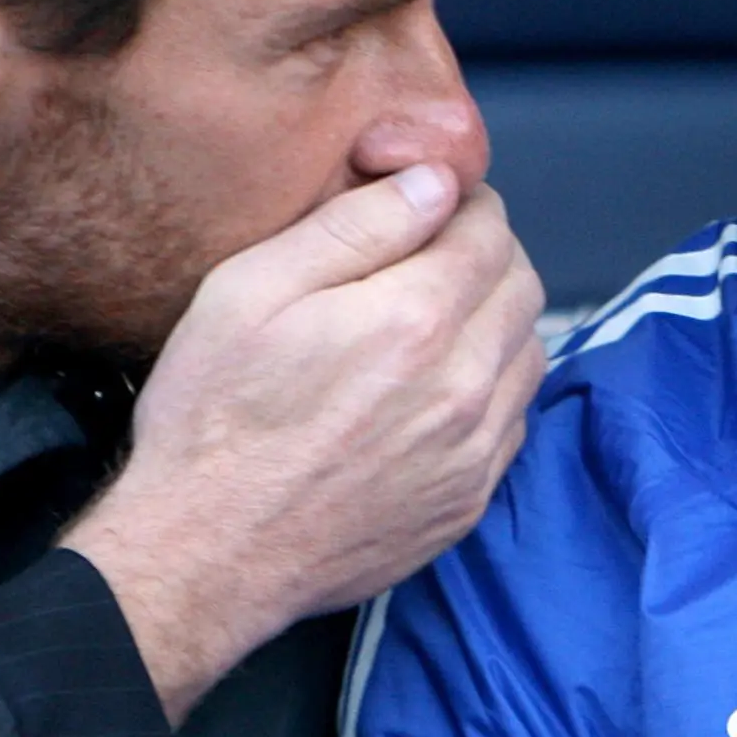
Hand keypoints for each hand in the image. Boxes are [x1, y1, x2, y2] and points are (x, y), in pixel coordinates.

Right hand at [61, 163, 544, 720]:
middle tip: (432, 255)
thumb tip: (432, 183)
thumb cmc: (212, 419)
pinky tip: (433, 390)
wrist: (207, 553)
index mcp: (413, 320)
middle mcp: (462, 387)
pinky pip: (513, 423)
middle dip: (486, 255)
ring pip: (529, 354)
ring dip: (496, 322)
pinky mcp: (467, 502)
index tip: (430, 205)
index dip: (462, 203)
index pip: (489, 230)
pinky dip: (491, 391)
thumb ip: (352, 227)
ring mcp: (472, 452)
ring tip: (435, 321)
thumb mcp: (250, 290)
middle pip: (522, 287)